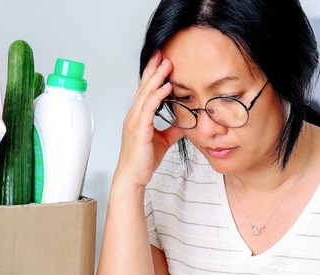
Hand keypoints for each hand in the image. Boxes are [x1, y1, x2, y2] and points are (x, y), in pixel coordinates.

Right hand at [116, 51, 184, 188]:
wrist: (133, 177)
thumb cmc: (143, 160)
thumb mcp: (164, 141)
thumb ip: (173, 129)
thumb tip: (186, 122)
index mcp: (138, 116)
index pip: (145, 90)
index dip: (153, 74)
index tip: (162, 60)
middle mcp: (134, 115)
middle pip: (144, 86)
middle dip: (153, 68)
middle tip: (163, 52)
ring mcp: (135, 121)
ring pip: (146, 93)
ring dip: (157, 77)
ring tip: (167, 64)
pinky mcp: (139, 129)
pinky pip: (148, 108)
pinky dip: (157, 96)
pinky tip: (166, 87)